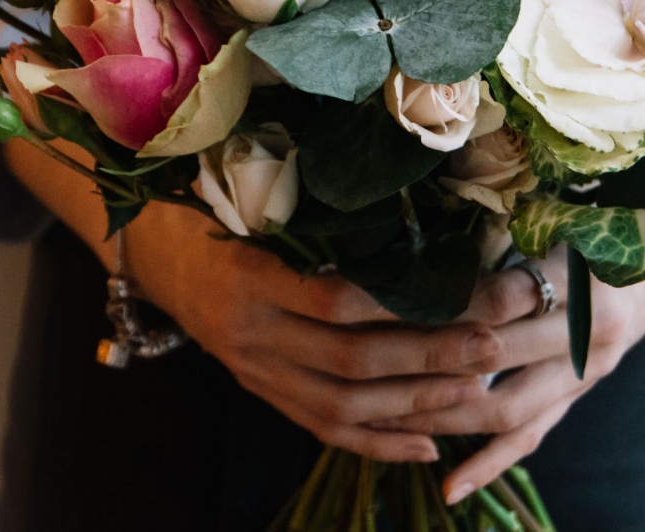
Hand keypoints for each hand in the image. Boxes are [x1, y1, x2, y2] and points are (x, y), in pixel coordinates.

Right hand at [4, 137, 500, 463]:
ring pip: (345, 403)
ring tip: (477, 392)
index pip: (338, 300)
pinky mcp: (263, 393)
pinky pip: (324, 429)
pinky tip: (429, 446)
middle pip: (353, 358)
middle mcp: (253, 335)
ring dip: (415, 403)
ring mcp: (257, 372)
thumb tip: (409, 207)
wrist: (150, 250)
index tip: (465, 288)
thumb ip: (318, 215)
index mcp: (252, 277)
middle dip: (430, 355)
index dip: (403, 303)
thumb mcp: (253, 199)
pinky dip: (379, 442)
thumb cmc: (211, 207)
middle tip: (493, 342)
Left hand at [373, 245, 644, 503]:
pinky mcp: (578, 398)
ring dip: (442, 416)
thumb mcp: (561, 217)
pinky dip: (488, 464)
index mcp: (581, 279)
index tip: (380, 296)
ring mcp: (585, 375)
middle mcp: (587, 335)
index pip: (497, 297)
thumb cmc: (600, 228)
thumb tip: (424, 240)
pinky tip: (447, 486)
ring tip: (383, 417)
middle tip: (362, 360)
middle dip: (421, 360)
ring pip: (505, 410)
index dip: (437, 300)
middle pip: (492, 357)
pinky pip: (530, 438)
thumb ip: (506, 229)